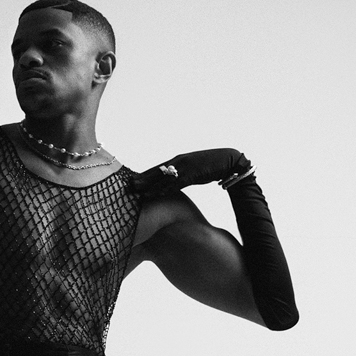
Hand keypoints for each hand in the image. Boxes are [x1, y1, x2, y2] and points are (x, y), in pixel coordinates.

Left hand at [130, 149, 250, 197]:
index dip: (144, 176)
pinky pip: (176, 183)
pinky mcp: (192, 173)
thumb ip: (180, 176)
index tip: (131, 181)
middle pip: (156, 172)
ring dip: (150, 186)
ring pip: (163, 178)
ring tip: (137, 193)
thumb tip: (171, 184)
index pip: (157, 169)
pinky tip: (156, 194)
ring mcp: (185, 167)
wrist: (228, 161)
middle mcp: (178, 161)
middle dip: (141, 180)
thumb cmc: (209, 167)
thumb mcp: (192, 171)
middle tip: (127, 186)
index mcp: (177, 160)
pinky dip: (165, 189)